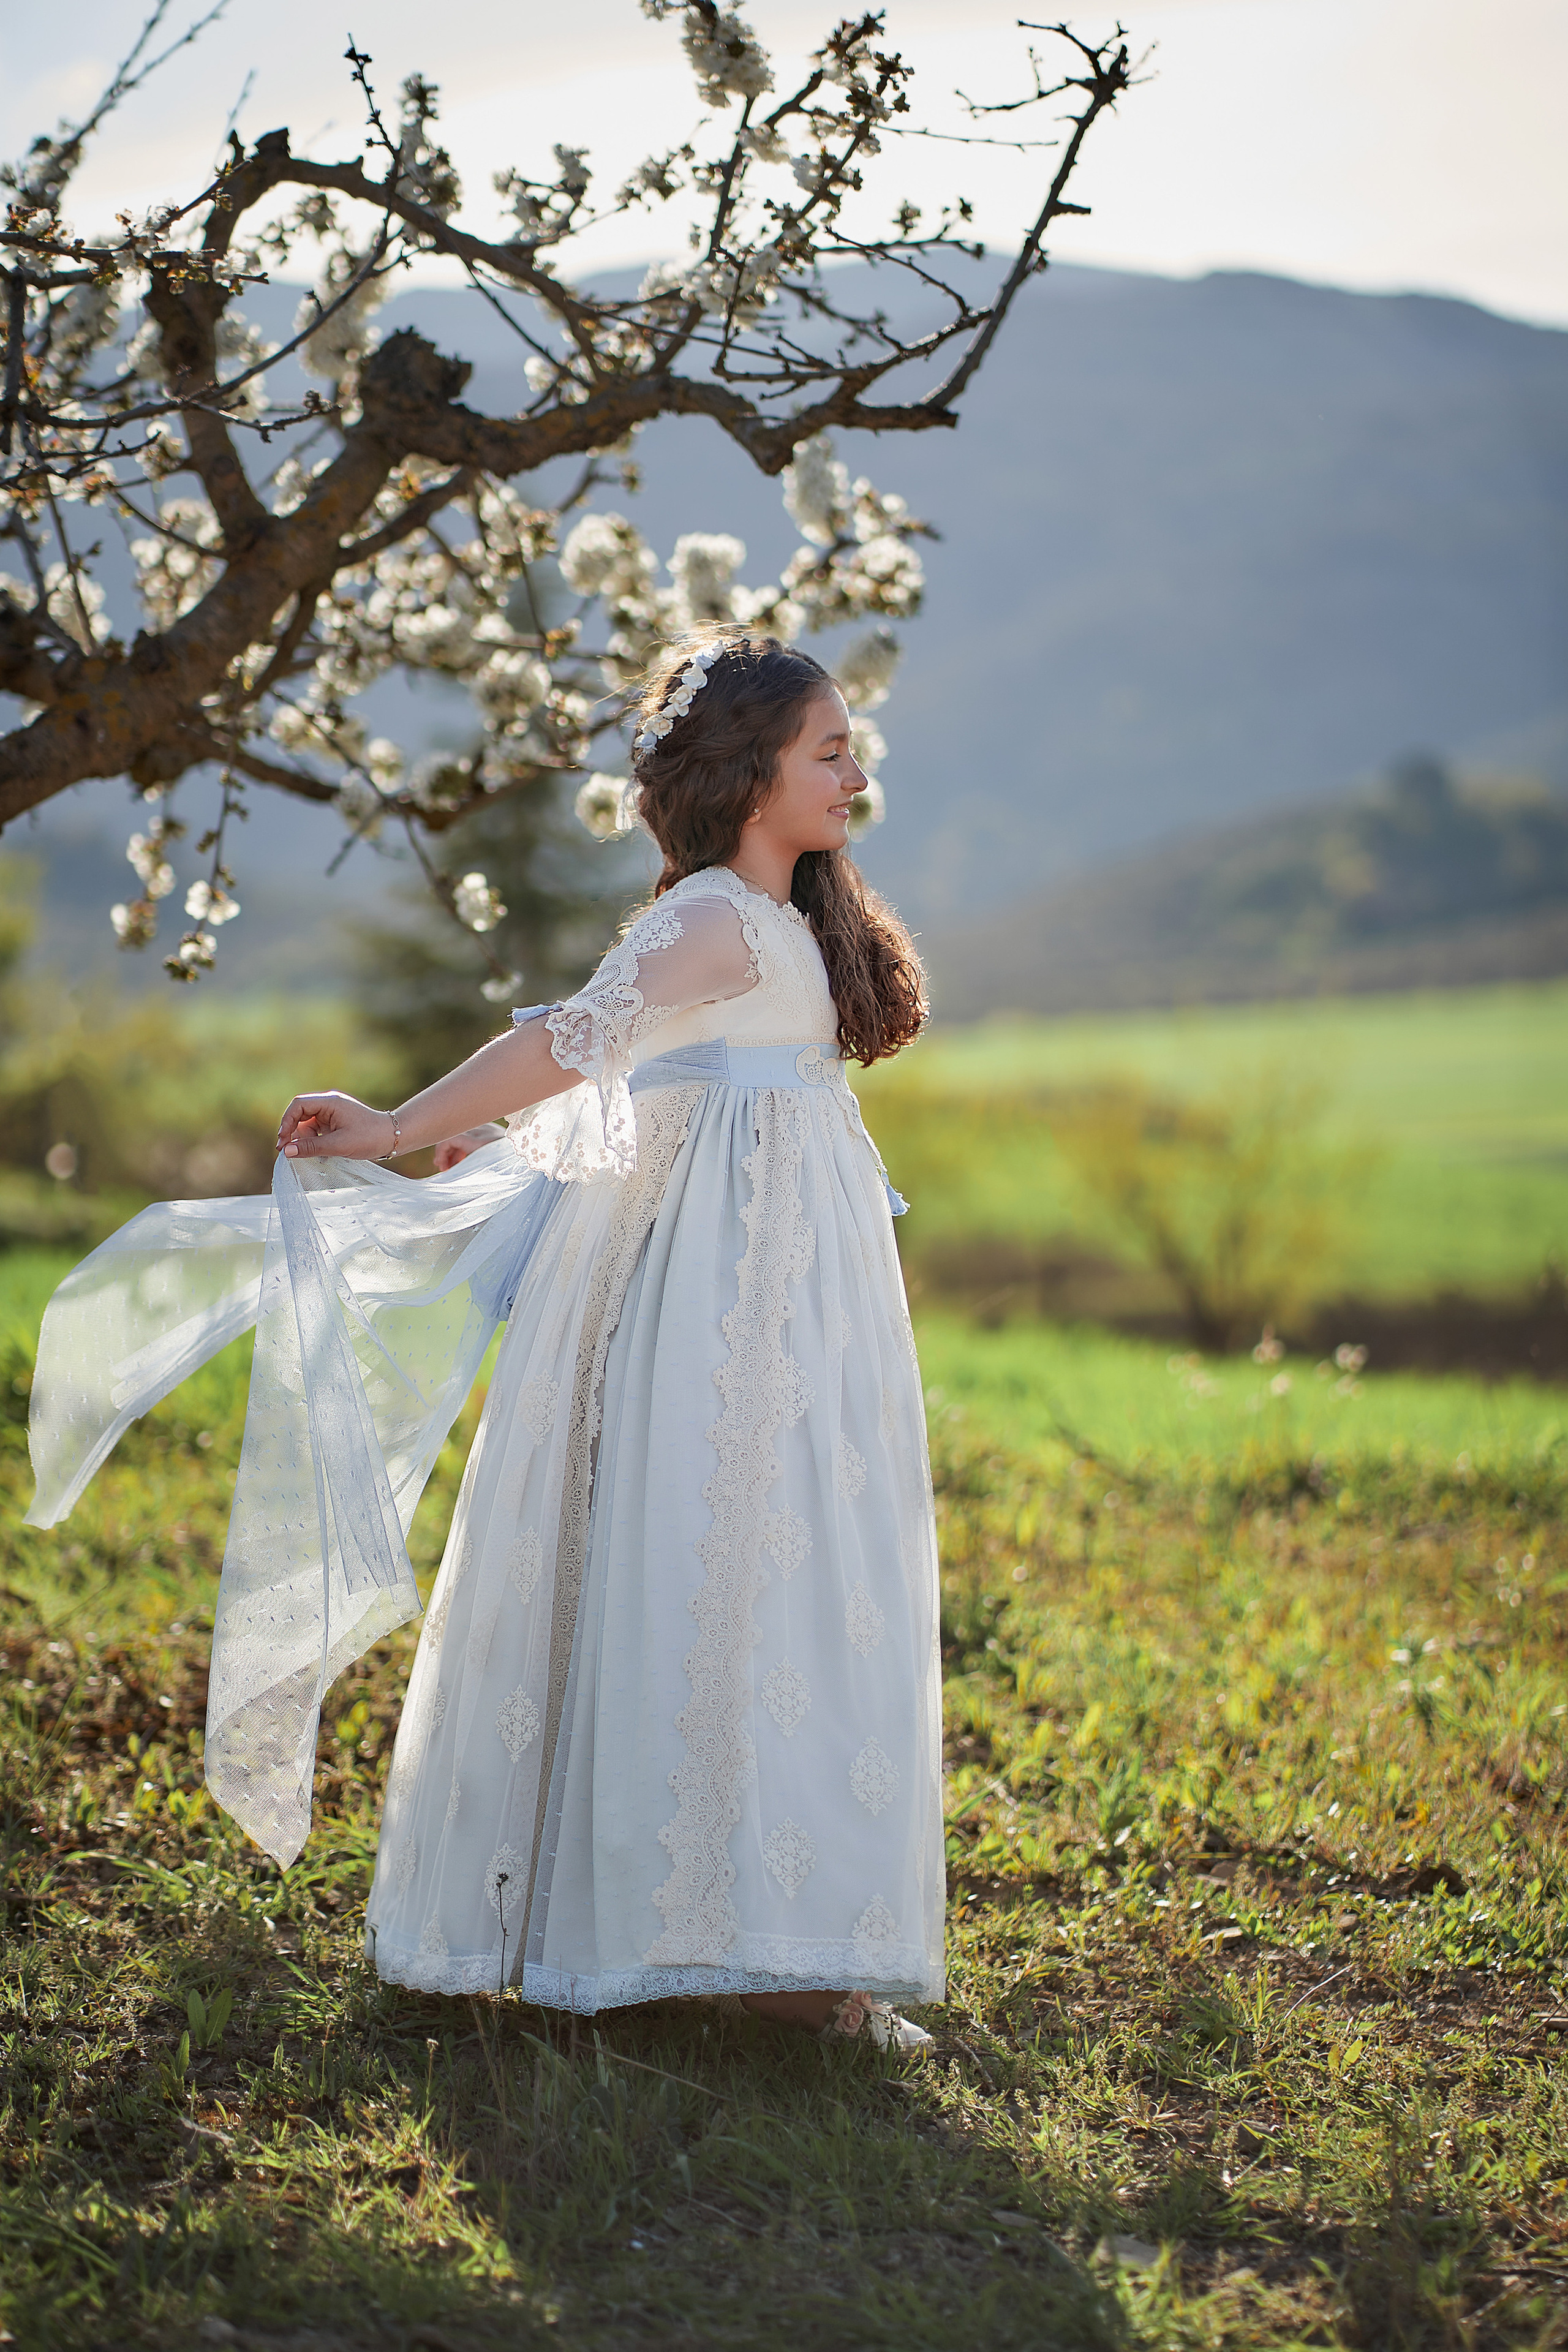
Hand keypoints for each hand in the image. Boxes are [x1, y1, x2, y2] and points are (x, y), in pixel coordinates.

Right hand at [277, 1092, 396, 1160]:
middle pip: (300, 1114)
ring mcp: (332, 1114)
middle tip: (286, 1151)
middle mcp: (329, 1104)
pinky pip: (316, 1130)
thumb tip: (286, 1152)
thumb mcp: (339, 1145)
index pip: (299, 1105)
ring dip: (303, 1139)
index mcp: (330, 1102)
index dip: (287, 1121)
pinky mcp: (335, 1123)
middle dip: (292, 1132)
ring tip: (307, 1154)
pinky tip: (318, 1154)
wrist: (392, 1138)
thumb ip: (312, 1147)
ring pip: (307, 1124)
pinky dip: (313, 1141)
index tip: (283, 1140)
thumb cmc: (369, 1138)